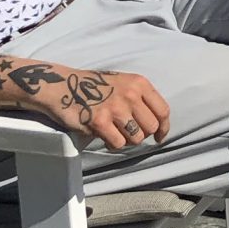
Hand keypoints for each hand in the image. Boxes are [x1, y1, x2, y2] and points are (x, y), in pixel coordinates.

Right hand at [7, 60, 170, 151]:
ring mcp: (115, 108)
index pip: (163, 111)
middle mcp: (130, 94)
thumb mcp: (124, 83)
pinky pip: (118, 144)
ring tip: (114, 132)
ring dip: (126, 140)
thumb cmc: (95, 87)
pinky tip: (104, 135)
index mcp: (139, 83)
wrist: (64, 86)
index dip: (164, 128)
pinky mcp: (99, 121)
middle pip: (151, 127)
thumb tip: (158, 125)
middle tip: (128, 132)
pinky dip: (112, 144)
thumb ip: (141, 99)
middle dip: (142, 134)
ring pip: (136, 138)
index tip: (159, 137)